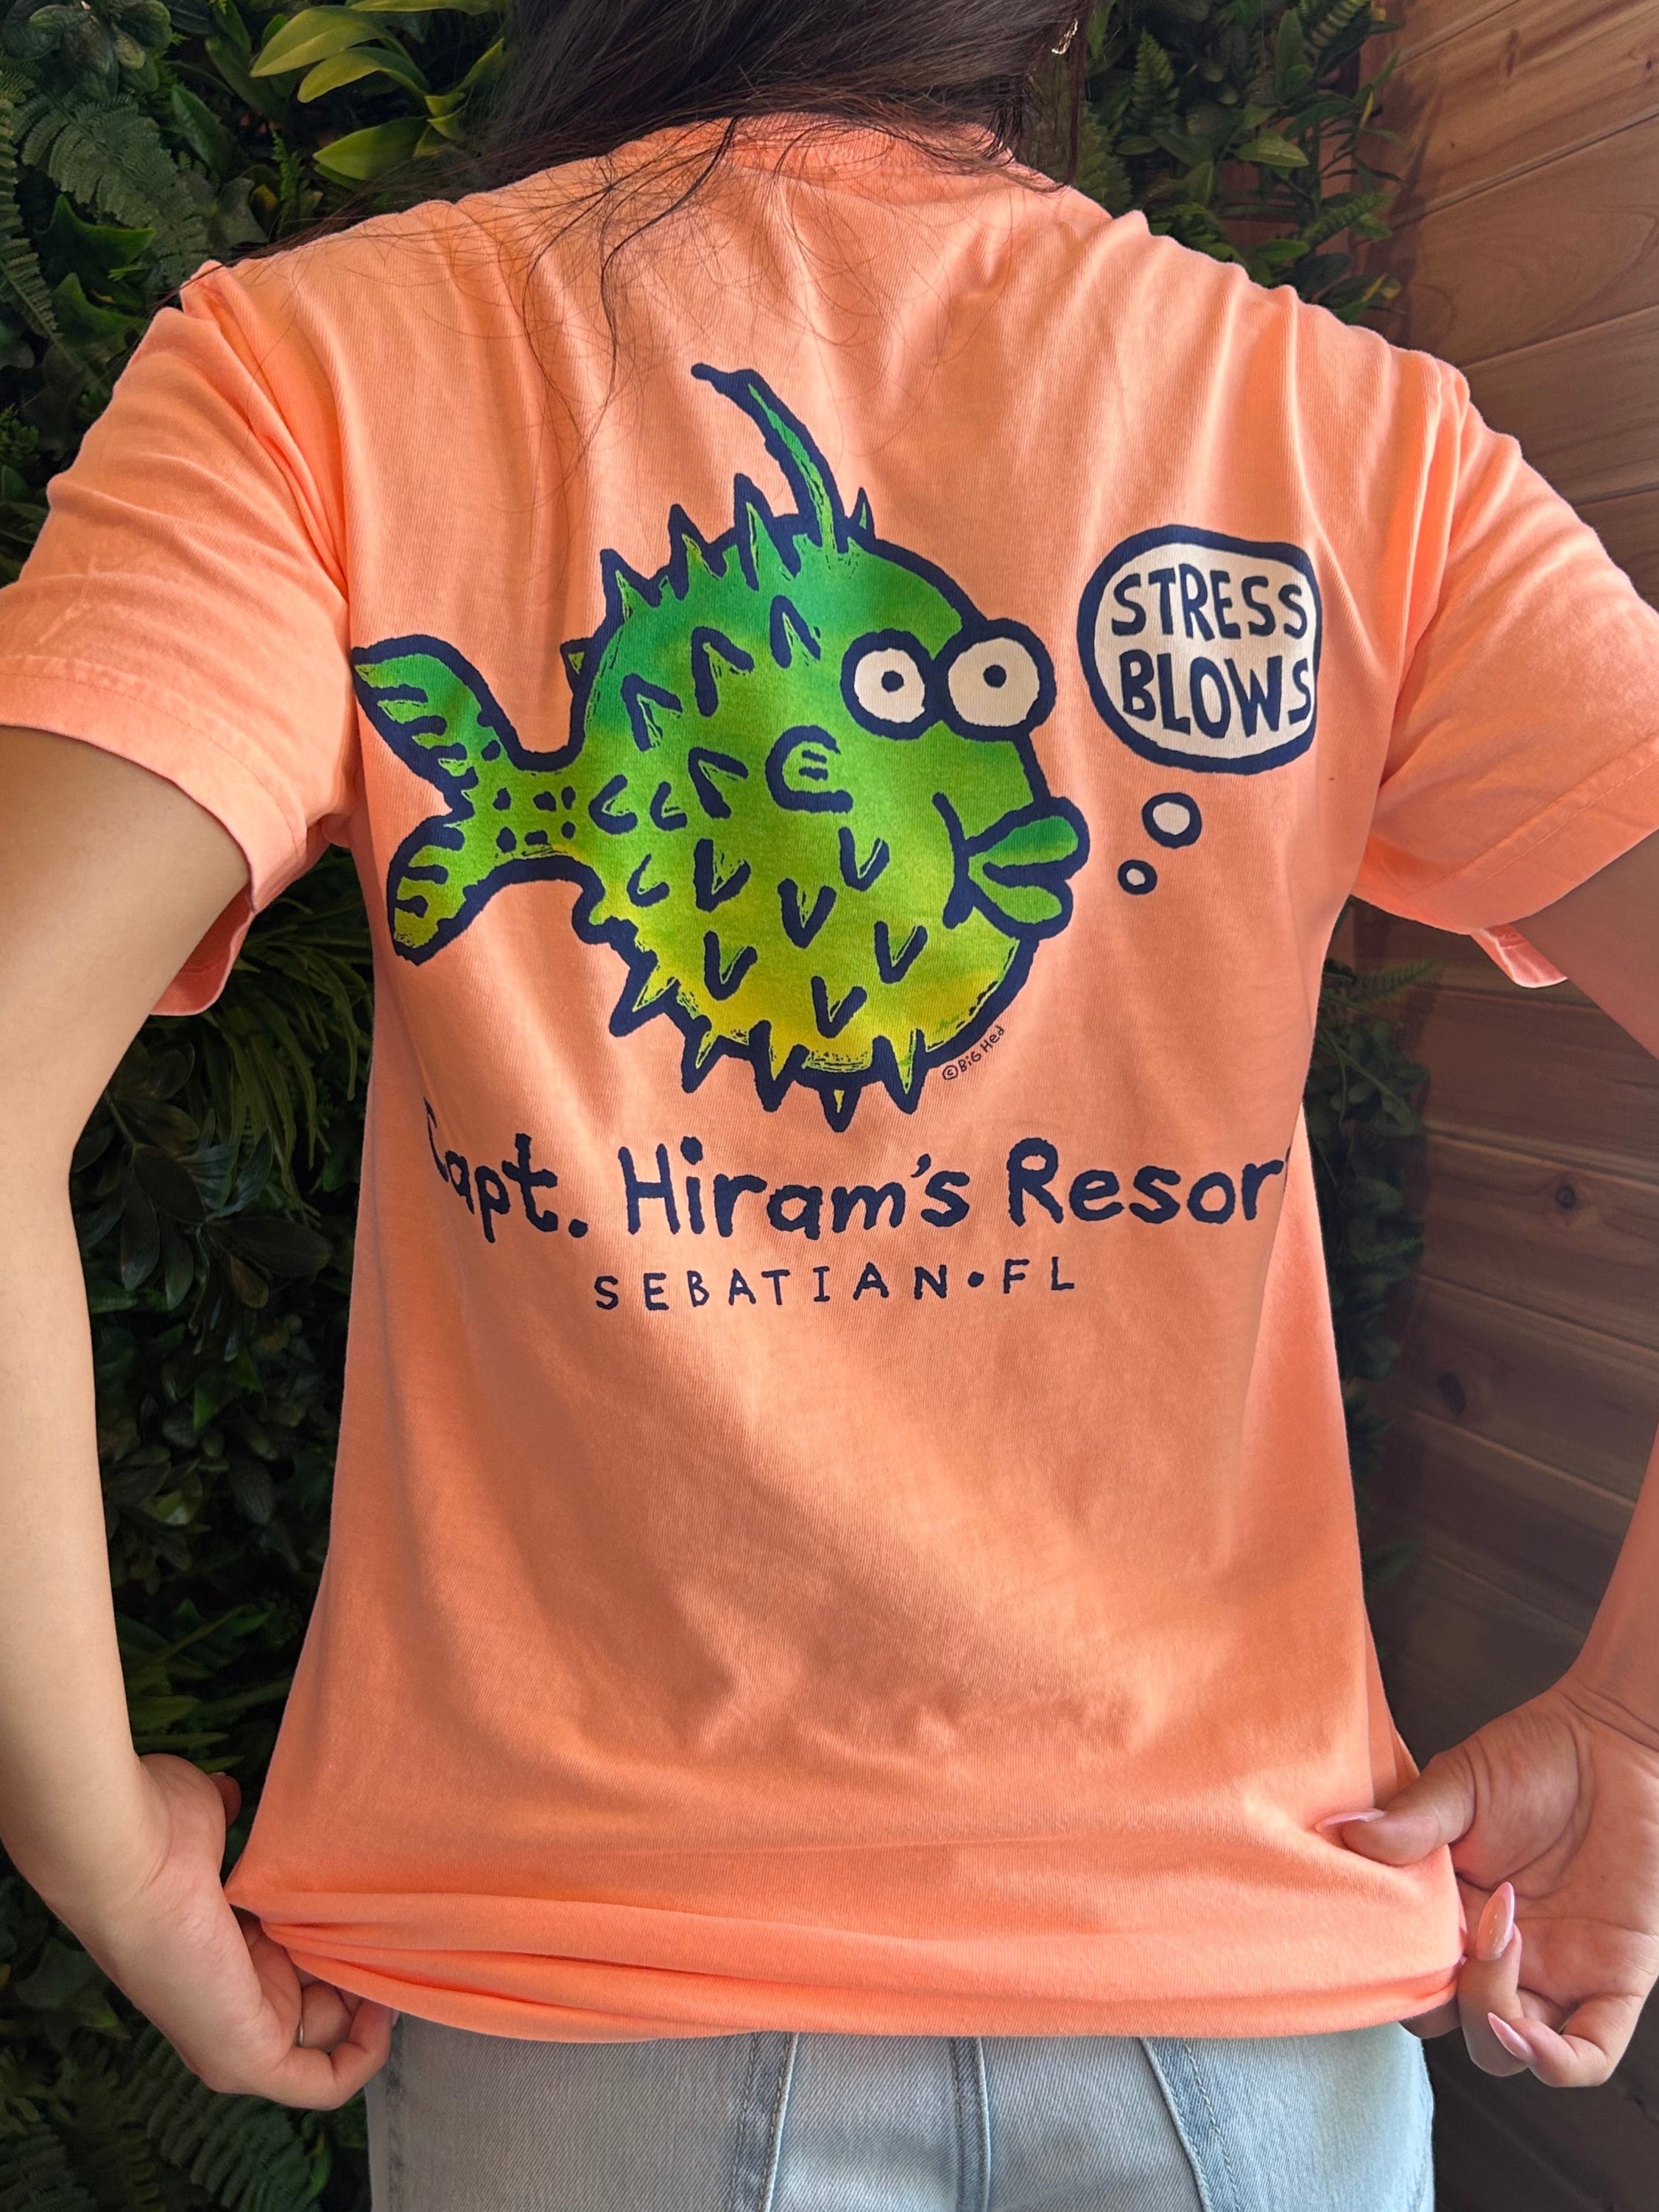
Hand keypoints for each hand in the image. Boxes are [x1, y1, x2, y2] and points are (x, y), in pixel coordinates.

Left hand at [59, 1754, 390, 2107]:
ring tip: (397, 1958)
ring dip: (369, 2003)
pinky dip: (364, 2055)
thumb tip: (229, 1795)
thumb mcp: (204, 1817)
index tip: (376, 1905)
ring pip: (324, 2034)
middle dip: (364, 1968)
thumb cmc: (161, 1829)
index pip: (298, 1958)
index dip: (345, 1936)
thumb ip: (222, 1813)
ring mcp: (233, 2034)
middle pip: (318, 1998)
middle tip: (397, 1933)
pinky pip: (320, 2083)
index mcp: (222, 1944)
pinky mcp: (248, 2059)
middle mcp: (229, 1993)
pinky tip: (385, 2006)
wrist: (129, 1856)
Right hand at [1330, 1676, 1658, 2084]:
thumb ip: (1410, 1820)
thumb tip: (1347, 1836)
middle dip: (1442, 1998)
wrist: (1614, 1743)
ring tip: (1499, 1944)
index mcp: (1451, 1912)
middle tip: (1455, 1929)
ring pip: (1506, 2052)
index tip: (1388, 1935)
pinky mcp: (1612, 1980)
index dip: (1393, 1976)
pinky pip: (1587, 2057)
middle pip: (1451, 2024)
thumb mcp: (1459, 1783)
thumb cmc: (1533, 1757)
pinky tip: (1528, 2033)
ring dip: (1490, 2021)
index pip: (1409, 1977)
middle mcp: (1497, 1954)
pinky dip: (1553, 2064)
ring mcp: (1554, 1973)